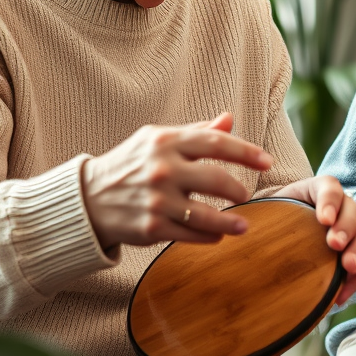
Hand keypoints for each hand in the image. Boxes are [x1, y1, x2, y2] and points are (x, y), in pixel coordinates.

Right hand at [81, 113, 272, 250]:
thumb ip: (196, 132)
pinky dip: (210, 236)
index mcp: (166, 142)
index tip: (267, 162)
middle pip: (216, 179)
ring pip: (206, 214)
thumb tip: (229, 118)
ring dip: (230, 222)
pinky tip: (218, 235)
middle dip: (238, 189)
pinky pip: (191, 235)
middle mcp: (163, 169)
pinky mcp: (152, 227)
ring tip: (243, 225)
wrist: (88, 198)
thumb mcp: (158, 139)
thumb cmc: (131, 164)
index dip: (246, 152)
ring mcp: (157, 200)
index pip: (216, 143)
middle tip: (247, 194)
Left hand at [271, 175, 355, 304]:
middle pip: (353, 212)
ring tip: (347, 267)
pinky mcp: (352, 253)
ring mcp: (349, 230)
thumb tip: (233, 224)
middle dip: (346, 228)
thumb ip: (258, 212)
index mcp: (318, 190)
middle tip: (335, 244)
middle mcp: (340, 207)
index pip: (330, 188)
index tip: (323, 219)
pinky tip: (340, 296)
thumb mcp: (267, 207)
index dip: (330, 202)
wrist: (279, 233)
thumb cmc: (272, 217)